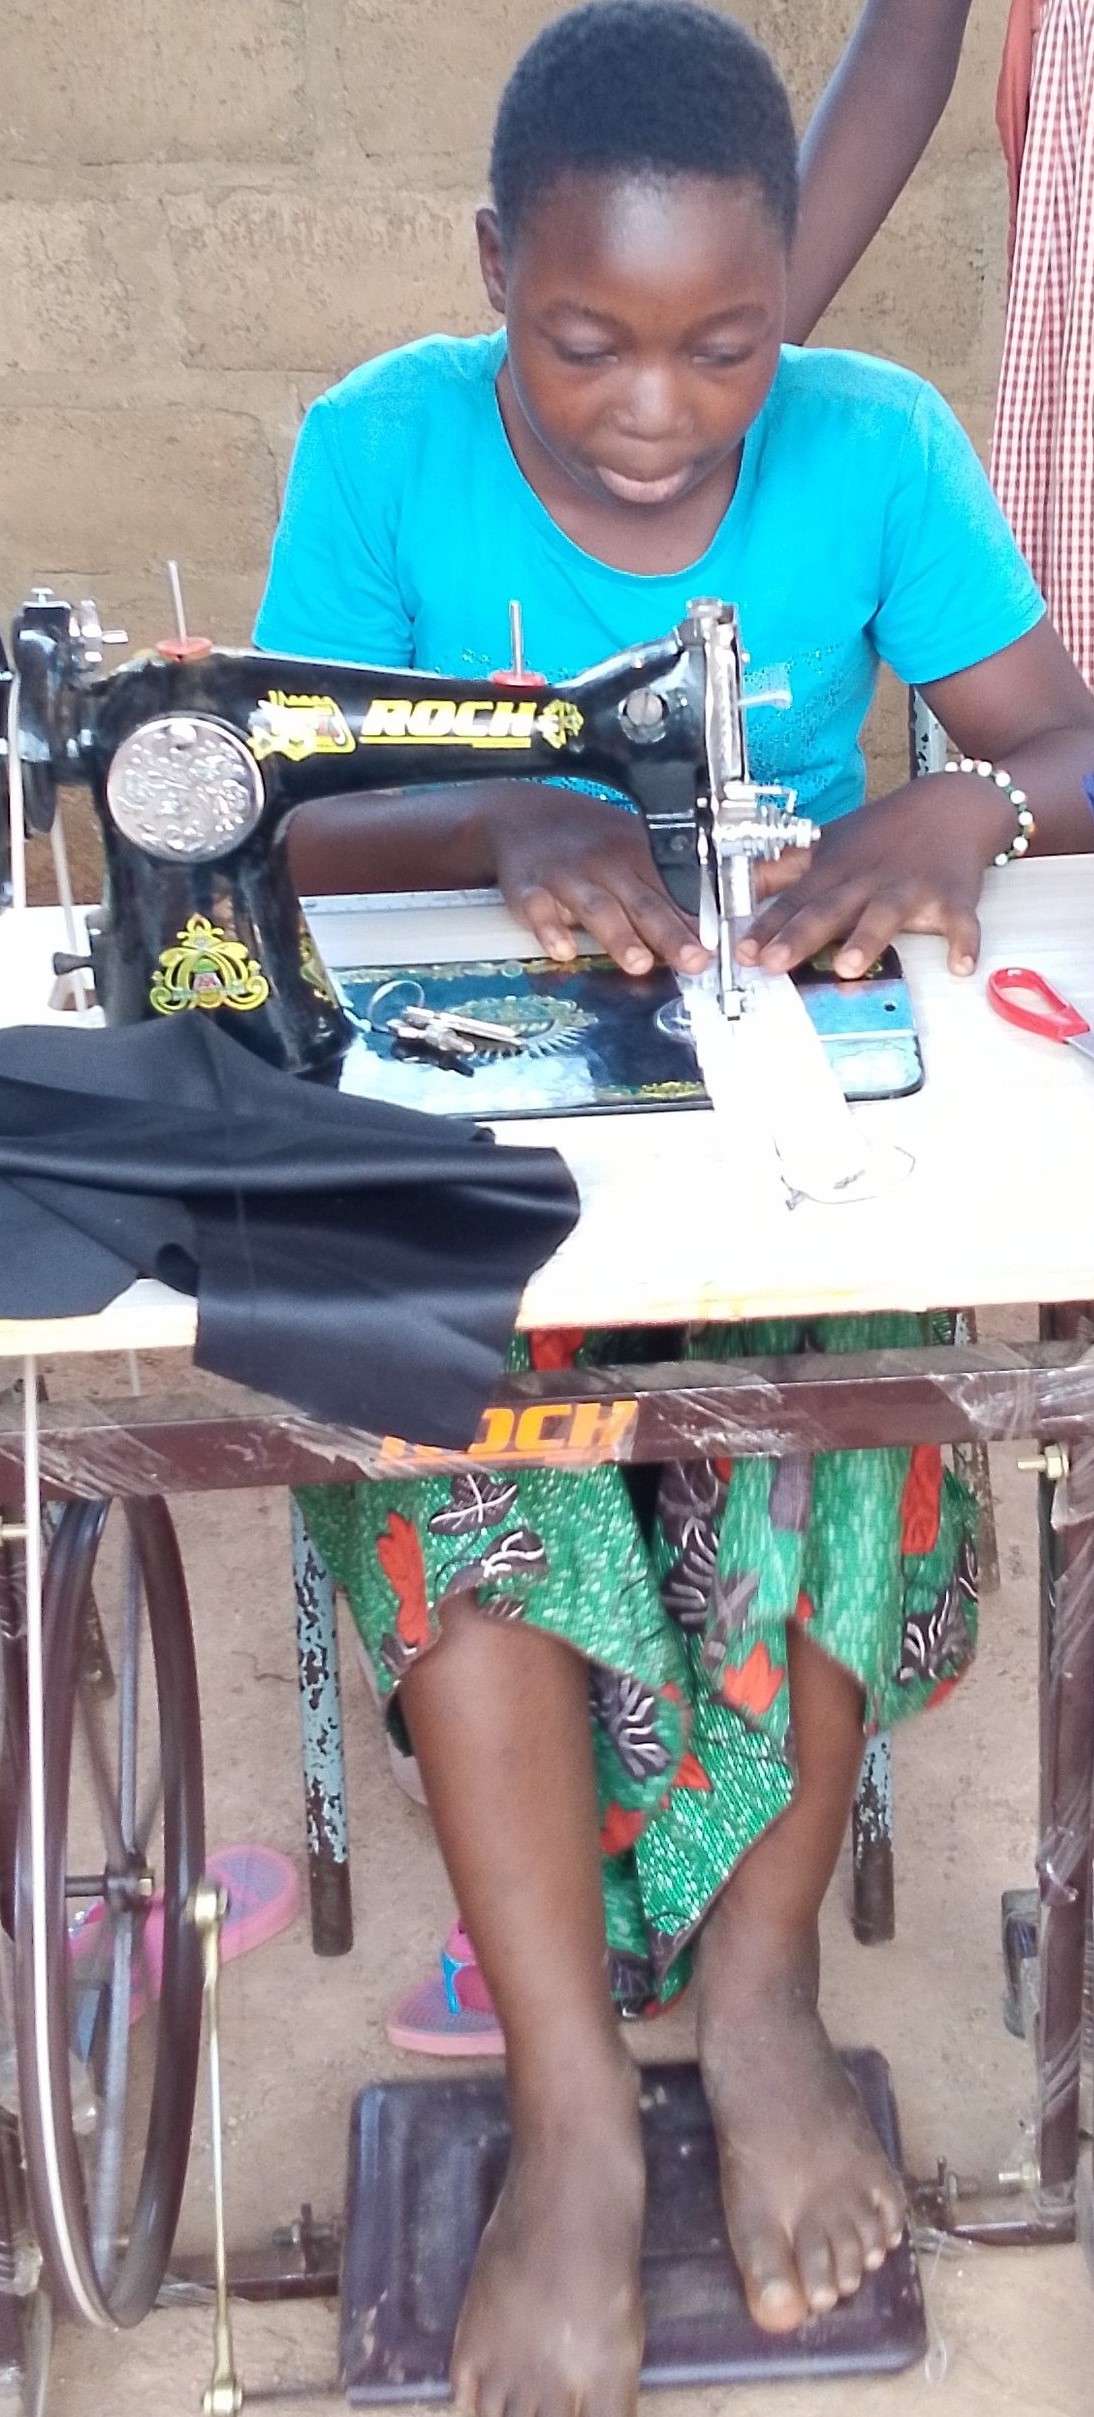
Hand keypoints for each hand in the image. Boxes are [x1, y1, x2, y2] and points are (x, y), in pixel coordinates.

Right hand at [487, 790, 710, 976]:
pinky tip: (563, 950)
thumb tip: (704, 931)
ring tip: (639, 963)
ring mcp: (567, 876)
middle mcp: (605, 865)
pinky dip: (550, 929)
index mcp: (637, 857)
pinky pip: (539, 909)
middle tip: (693, 960)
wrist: (521, 816)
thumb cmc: (585, 842)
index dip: (696, 923)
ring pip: (597, 907)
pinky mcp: (529, 888)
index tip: (715, 950)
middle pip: (643, 901)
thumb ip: (662, 890)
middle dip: (670, 932)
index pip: (673, 893)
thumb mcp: (630, 851)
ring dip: (619, 935)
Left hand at [740, 773, 1014, 977]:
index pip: (794, 901)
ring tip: (847, 966)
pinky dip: (965, 942)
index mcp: (835, 872)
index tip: (743, 951)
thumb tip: (738, 886)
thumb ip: (784, 872)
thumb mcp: (827, 846)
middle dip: (800, 935)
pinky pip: (960, 923)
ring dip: (867, 939)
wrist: (950, 806)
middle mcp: (868, 881)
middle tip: (774, 962)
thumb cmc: (882, 834)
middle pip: (830, 909)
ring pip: (885, 915)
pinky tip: (960, 966)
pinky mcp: (953, 897)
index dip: (766, 926)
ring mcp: (911, 889)